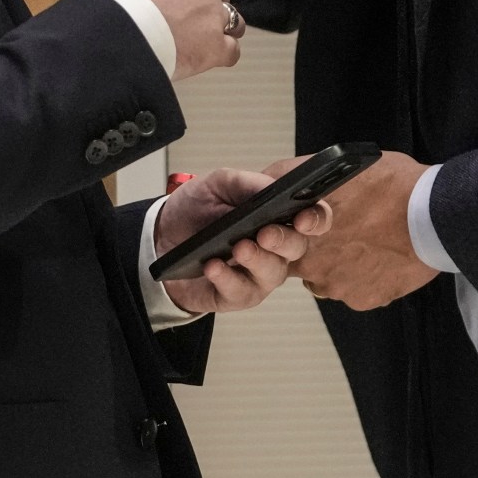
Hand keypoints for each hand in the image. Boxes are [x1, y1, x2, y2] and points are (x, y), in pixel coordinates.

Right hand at [77, 0, 240, 79]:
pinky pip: (231, 51)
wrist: (111, 35)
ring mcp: (213, 15)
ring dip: (219, 25)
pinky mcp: (215, 48)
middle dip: (203, 0)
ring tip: (199, 36)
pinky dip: (222, 53)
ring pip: (232, 18)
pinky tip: (208, 56)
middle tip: (180, 13)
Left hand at [155, 167, 332, 314]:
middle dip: (284, 240)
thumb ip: (245, 182)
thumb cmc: (196, 211)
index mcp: (279, 216)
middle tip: (265, 233)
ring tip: (238, 248)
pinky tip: (213, 266)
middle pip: (298, 248)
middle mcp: (277, 247)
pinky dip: (226, 278)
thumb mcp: (216, 185)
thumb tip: (270, 187)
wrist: (161, 239)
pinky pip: (240, 291)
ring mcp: (260, 274)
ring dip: (257, 260)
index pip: (313, 217)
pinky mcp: (238, 295)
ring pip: (273, 272)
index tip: (303, 217)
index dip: (316, 218)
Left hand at [289, 151, 438, 310]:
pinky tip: (381, 259)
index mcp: (298, 221)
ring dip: (339, 264)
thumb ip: (304, 180)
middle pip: (295, 258)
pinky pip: (353, 291)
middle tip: (340, 232)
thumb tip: (281, 183)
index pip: (272, 231)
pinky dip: (364, 279)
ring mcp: (331, 281)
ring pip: (325, 276)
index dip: (284, 227)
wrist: (435, 214)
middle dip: (312, 247)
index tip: (295, 223)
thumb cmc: (393, 184)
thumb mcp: (339, 167)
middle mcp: (307, 256)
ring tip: (368, 243)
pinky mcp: (358, 298)